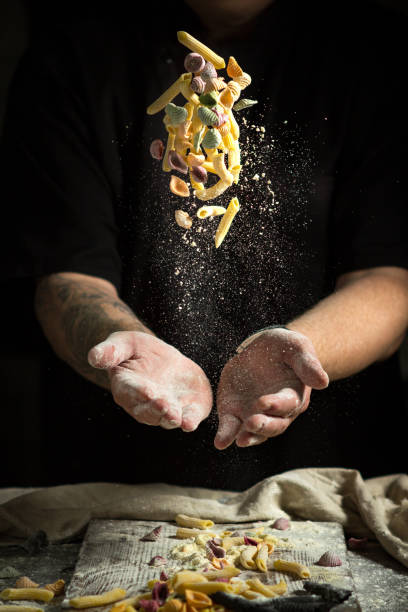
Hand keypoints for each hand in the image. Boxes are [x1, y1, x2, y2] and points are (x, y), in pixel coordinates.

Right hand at [88, 331, 212, 430]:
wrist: (159, 357)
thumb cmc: (134, 350)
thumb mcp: (122, 343)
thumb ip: (110, 351)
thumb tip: (93, 357)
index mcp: (126, 388)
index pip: (131, 392)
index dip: (139, 392)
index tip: (148, 391)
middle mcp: (144, 404)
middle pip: (149, 411)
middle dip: (158, 409)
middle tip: (166, 407)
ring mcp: (166, 408)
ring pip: (167, 418)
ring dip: (173, 418)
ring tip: (177, 417)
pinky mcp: (185, 408)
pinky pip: (188, 417)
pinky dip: (190, 420)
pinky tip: (192, 422)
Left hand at [214, 328, 328, 448]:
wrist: (261, 349)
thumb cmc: (284, 348)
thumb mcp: (297, 347)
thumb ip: (307, 364)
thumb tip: (323, 382)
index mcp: (293, 396)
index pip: (287, 404)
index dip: (276, 405)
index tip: (264, 402)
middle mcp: (276, 412)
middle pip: (273, 425)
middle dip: (263, 426)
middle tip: (252, 423)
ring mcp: (255, 415)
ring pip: (254, 432)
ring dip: (248, 437)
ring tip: (240, 440)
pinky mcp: (235, 414)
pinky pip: (231, 428)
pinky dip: (226, 436)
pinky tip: (221, 442)